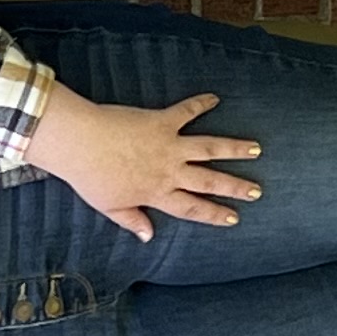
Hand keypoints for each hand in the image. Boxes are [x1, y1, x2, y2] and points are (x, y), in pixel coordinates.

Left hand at [29, 86, 262, 239]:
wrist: (79, 143)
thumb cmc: (90, 177)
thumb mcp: (110, 207)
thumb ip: (132, 220)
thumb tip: (148, 237)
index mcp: (157, 193)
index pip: (192, 207)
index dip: (214, 214)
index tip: (234, 218)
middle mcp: (169, 170)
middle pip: (209, 181)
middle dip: (235, 186)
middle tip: (257, 190)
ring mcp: (169, 144)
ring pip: (210, 148)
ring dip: (234, 148)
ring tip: (256, 149)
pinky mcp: (162, 120)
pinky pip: (186, 111)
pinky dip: (201, 103)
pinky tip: (215, 98)